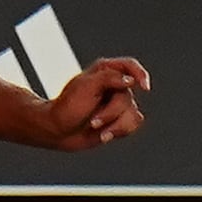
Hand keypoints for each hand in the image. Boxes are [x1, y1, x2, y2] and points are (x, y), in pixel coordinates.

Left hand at [35, 56, 151, 149]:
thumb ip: (109, 78)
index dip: (140, 74)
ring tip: (97, 129)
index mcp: (104, 71)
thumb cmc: (66, 107)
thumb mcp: (86, 87)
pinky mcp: (119, 120)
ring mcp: (116, 104)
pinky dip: (120, 131)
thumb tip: (130, 80)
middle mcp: (114, 86)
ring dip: (115, 125)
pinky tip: (105, 135)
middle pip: (127, 97)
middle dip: (111, 113)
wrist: (57, 132)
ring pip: (133, 113)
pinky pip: (133, 124)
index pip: (129, 66)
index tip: (143, 87)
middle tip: (94, 120)